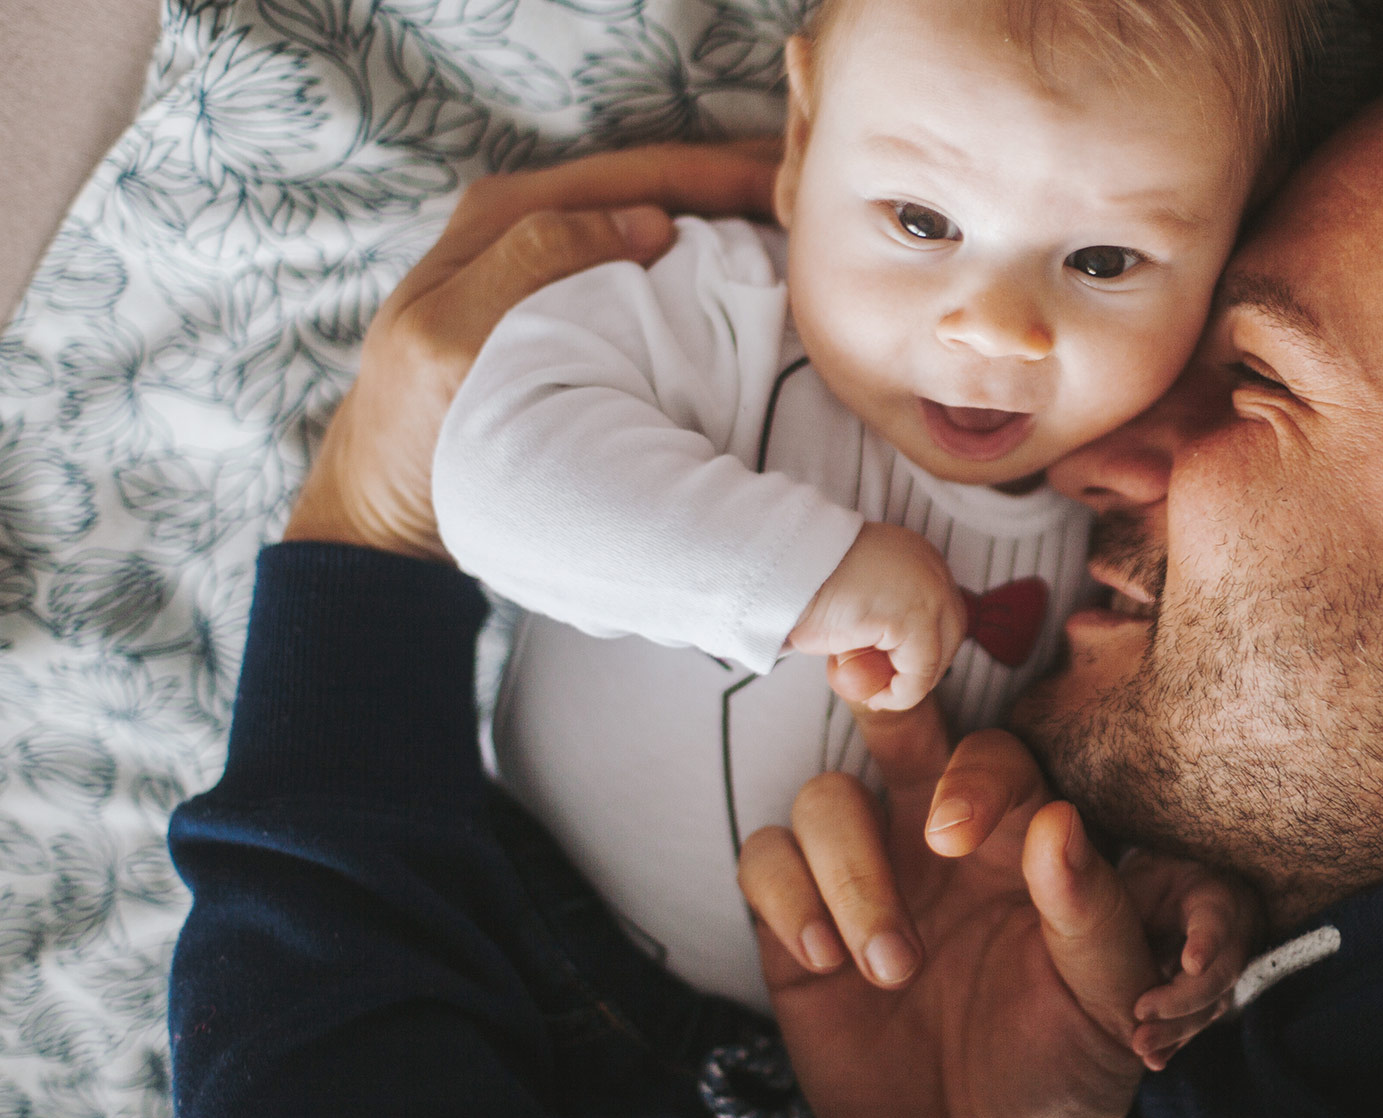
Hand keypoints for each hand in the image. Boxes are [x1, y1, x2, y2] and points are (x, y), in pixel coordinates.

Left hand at [283, 140, 784, 559]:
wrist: (386, 509)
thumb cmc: (412, 430)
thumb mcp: (449, 340)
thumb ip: (528, 261)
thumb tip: (646, 220)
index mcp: (506, 215)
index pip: (642, 171)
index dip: (723, 173)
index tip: (795, 192)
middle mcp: (532, 226)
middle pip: (661, 188)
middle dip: (741, 190)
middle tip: (822, 209)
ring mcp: (555, 271)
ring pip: (662, 225)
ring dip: (730, 228)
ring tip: (803, 240)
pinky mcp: (570, 318)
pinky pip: (651, 272)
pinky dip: (706, 270)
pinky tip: (753, 285)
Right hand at [738, 699, 1255, 1117]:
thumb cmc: (1064, 1074)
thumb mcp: (1107, 1006)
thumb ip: (1096, 915)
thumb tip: (1060, 822)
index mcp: (1023, 841)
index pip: (992, 755)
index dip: (969, 774)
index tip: (950, 834)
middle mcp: (938, 841)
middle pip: (897, 725)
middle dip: (876, 704)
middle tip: (865, 704)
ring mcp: (866, 876)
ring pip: (825, 797)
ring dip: (848, 871)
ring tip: (890, 966)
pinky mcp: (798, 924)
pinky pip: (764, 857)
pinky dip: (788, 897)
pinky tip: (825, 962)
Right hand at [789, 522, 967, 711]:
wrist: (783, 569)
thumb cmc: (805, 585)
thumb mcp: (855, 597)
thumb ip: (880, 618)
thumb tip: (889, 658)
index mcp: (918, 555)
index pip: (941, 610)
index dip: (923, 647)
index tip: (895, 672)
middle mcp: (931, 567)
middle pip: (951, 632)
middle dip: (924, 667)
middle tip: (887, 689)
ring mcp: (929, 590)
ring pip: (938, 656)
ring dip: (908, 683)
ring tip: (873, 693)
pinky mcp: (914, 616)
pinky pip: (919, 673)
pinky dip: (899, 694)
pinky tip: (874, 696)